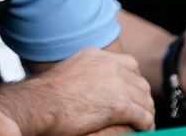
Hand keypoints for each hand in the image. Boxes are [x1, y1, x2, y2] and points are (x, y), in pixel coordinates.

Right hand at [25, 48, 154, 133]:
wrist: (40, 104)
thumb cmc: (47, 95)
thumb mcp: (70, 71)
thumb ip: (88, 72)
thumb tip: (96, 85)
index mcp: (97, 56)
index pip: (130, 64)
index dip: (133, 82)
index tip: (131, 95)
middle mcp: (109, 65)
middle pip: (141, 83)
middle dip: (142, 99)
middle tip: (139, 113)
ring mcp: (116, 84)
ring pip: (145, 101)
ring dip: (145, 114)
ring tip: (141, 125)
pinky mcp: (120, 106)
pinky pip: (144, 118)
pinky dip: (145, 126)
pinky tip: (141, 131)